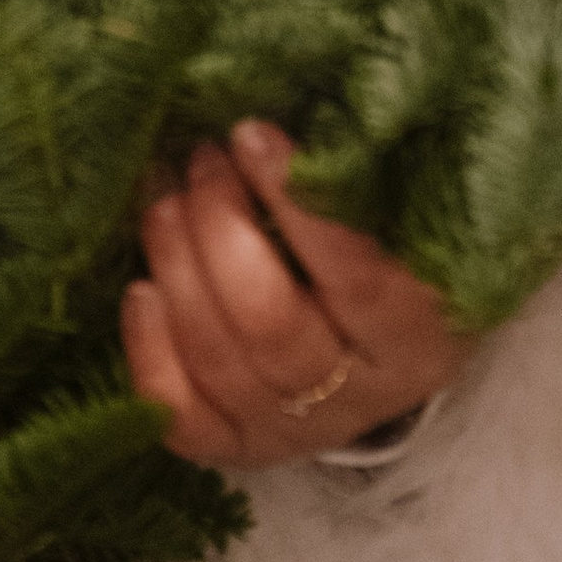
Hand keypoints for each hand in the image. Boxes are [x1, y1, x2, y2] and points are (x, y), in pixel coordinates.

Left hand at [121, 122, 462, 470]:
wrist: (384, 350)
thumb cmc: (394, 253)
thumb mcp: (400, 216)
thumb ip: (357, 177)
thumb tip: (267, 113)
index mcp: (420, 334)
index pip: (353, 275)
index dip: (291, 202)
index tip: (247, 133)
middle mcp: (361, 395)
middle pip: (268, 323)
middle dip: (216, 228)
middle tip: (198, 158)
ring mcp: (296, 431)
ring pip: (219, 359)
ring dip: (175, 266)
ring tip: (163, 199)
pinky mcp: (239, 449)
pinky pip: (180, 414)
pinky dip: (149, 350)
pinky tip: (141, 290)